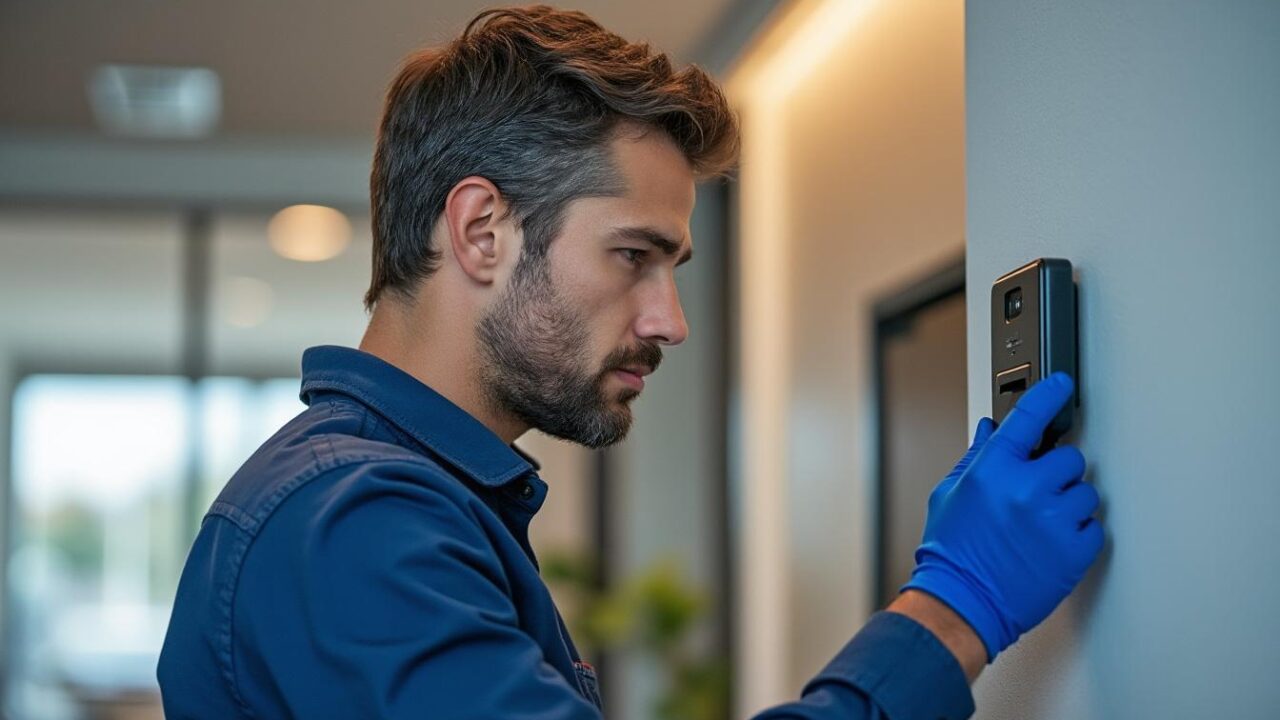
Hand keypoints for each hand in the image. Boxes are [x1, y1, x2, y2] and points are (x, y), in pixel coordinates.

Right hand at [901, 372, 1103, 660]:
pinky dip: (1078, 534)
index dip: (1049, 394)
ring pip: (1086, 493)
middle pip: (1070, 458)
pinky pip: (1094, 527)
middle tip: (1037, 493)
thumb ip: (976, 457)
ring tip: (1041, 524)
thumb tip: (991, 429)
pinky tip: (1051, 542)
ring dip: (1069, 504)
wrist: (963, 601)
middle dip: (1056, 472)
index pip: (1028, 417)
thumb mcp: (951, 494)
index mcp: (993, 470)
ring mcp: (1053, 521)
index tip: (1062, 384)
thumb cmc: (952, 552)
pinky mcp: (1073, 551)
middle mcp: (1025, 490)